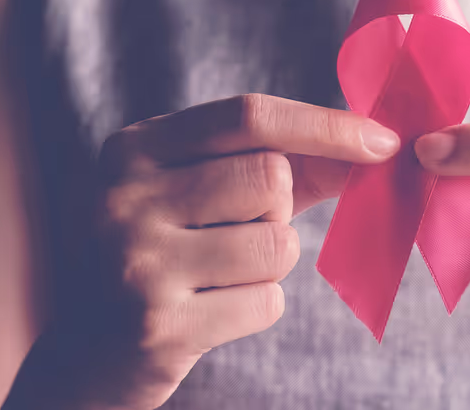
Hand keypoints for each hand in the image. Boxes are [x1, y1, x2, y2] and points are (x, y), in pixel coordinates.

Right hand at [4, 94, 399, 408]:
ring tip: (217, 276)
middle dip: (278, 212)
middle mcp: (124, 196)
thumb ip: (281, 164)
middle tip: (235, 235)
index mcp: (132, 148)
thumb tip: (372, 145)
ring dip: (269, 265)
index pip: (248, 116)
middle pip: (271, 179)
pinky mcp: (158, 325)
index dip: (325, 126)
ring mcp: (137, 262)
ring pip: (277, 244)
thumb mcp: (200, 192)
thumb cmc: (165, 256)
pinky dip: (258, 307)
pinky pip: (267, 302)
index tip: (384, 142)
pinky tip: (210, 312)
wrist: (86, 353)